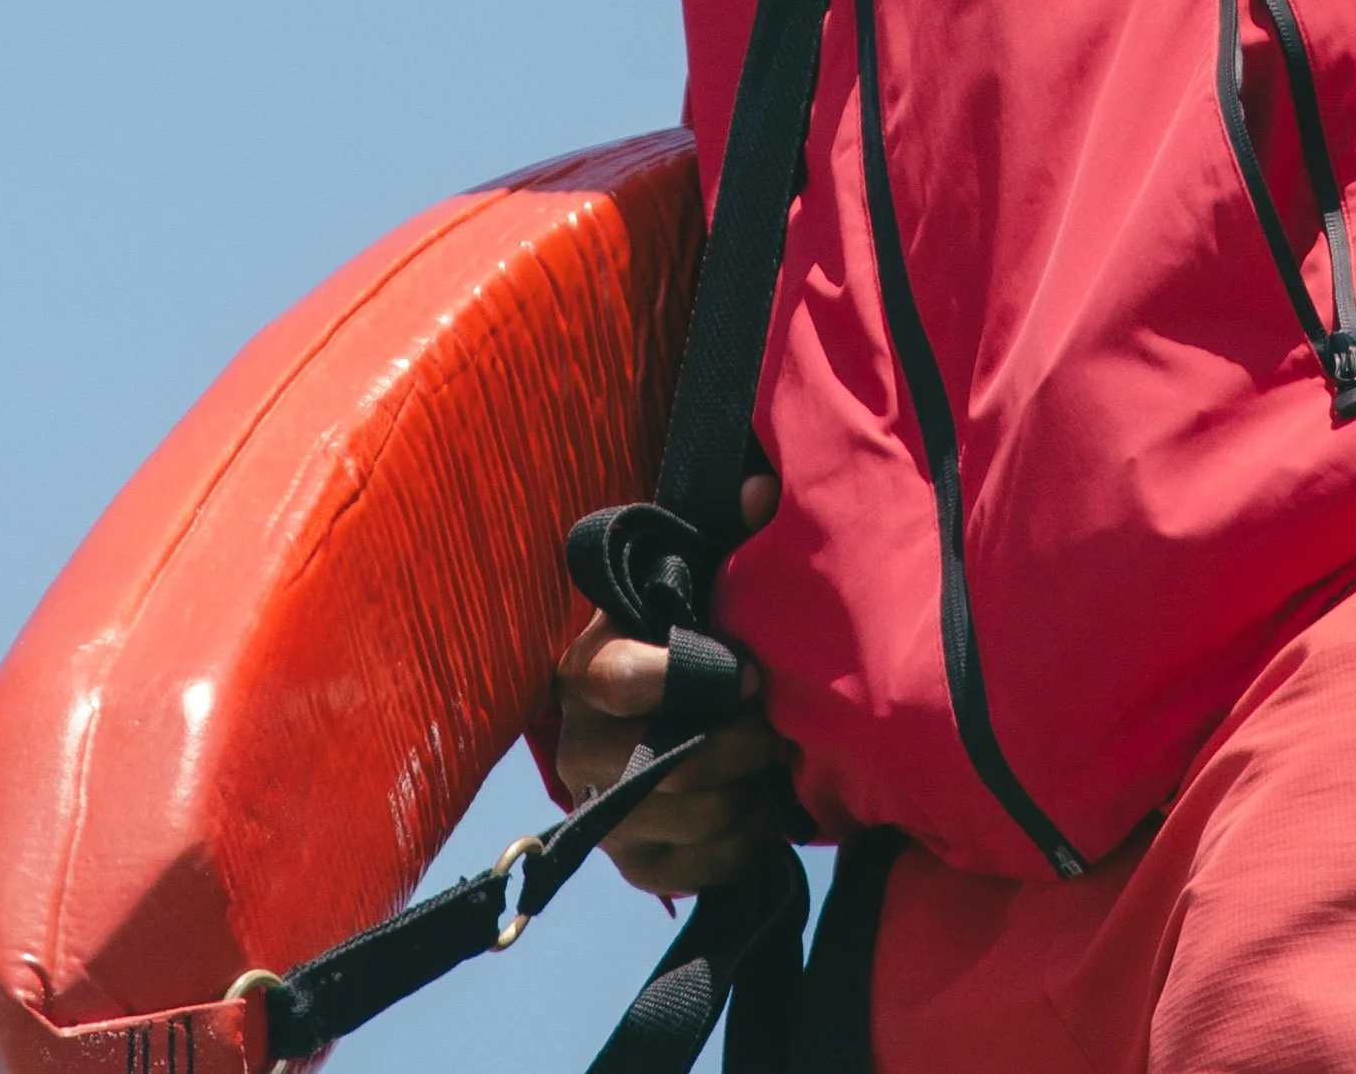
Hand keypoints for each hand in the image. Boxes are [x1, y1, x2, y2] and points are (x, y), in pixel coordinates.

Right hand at [554, 475, 790, 894]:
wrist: (650, 712)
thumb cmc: (678, 634)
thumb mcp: (693, 577)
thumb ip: (728, 535)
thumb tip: (767, 487)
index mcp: (589, 668)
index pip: (620, 681)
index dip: (692, 680)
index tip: (750, 676)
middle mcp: (582, 747)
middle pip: (671, 764)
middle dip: (740, 745)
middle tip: (774, 726)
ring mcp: (603, 812)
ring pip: (691, 818)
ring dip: (746, 793)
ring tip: (768, 763)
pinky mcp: (633, 862)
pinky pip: (697, 868)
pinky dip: (741, 842)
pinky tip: (758, 808)